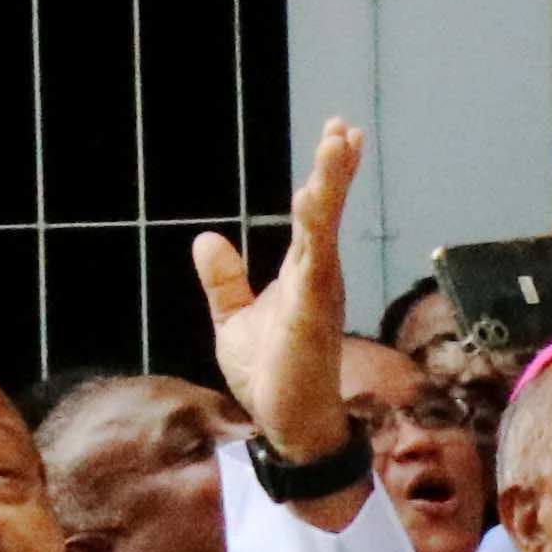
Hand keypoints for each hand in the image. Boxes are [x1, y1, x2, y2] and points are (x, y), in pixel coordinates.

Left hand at [198, 119, 363, 491]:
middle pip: (326, 211)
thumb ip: (225, 281)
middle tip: (343, 128)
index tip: (337, 134)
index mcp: (305, 274)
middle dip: (336, 169)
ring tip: (338, 144)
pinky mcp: (311, 310)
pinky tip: (311, 198)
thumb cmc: (271, 375)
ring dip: (331, 185)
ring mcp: (319, 290)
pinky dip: (314, 227)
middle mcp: (319, 275)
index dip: (325, 176)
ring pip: (324, 227)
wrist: (288, 424)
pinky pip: (314, 259)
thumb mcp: (233, 320)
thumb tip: (207, 239)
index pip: (315, 215)